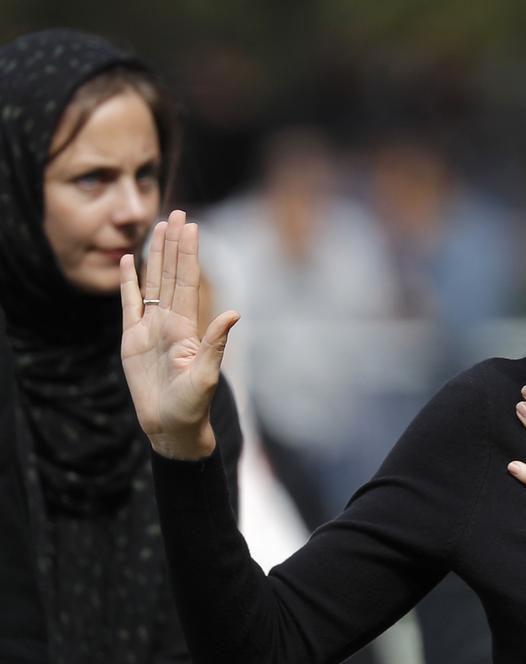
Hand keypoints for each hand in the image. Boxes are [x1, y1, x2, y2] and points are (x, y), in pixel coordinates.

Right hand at [120, 210, 238, 458]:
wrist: (171, 426)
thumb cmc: (193, 405)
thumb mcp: (207, 375)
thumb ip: (216, 343)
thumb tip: (234, 313)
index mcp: (186, 326)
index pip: (187, 281)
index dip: (189, 253)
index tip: (191, 226)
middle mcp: (170, 321)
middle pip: (171, 274)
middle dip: (174, 244)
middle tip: (177, 213)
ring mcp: (150, 328)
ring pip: (152, 283)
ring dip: (154, 256)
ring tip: (157, 228)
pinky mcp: (132, 340)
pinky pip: (129, 304)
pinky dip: (129, 282)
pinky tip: (129, 261)